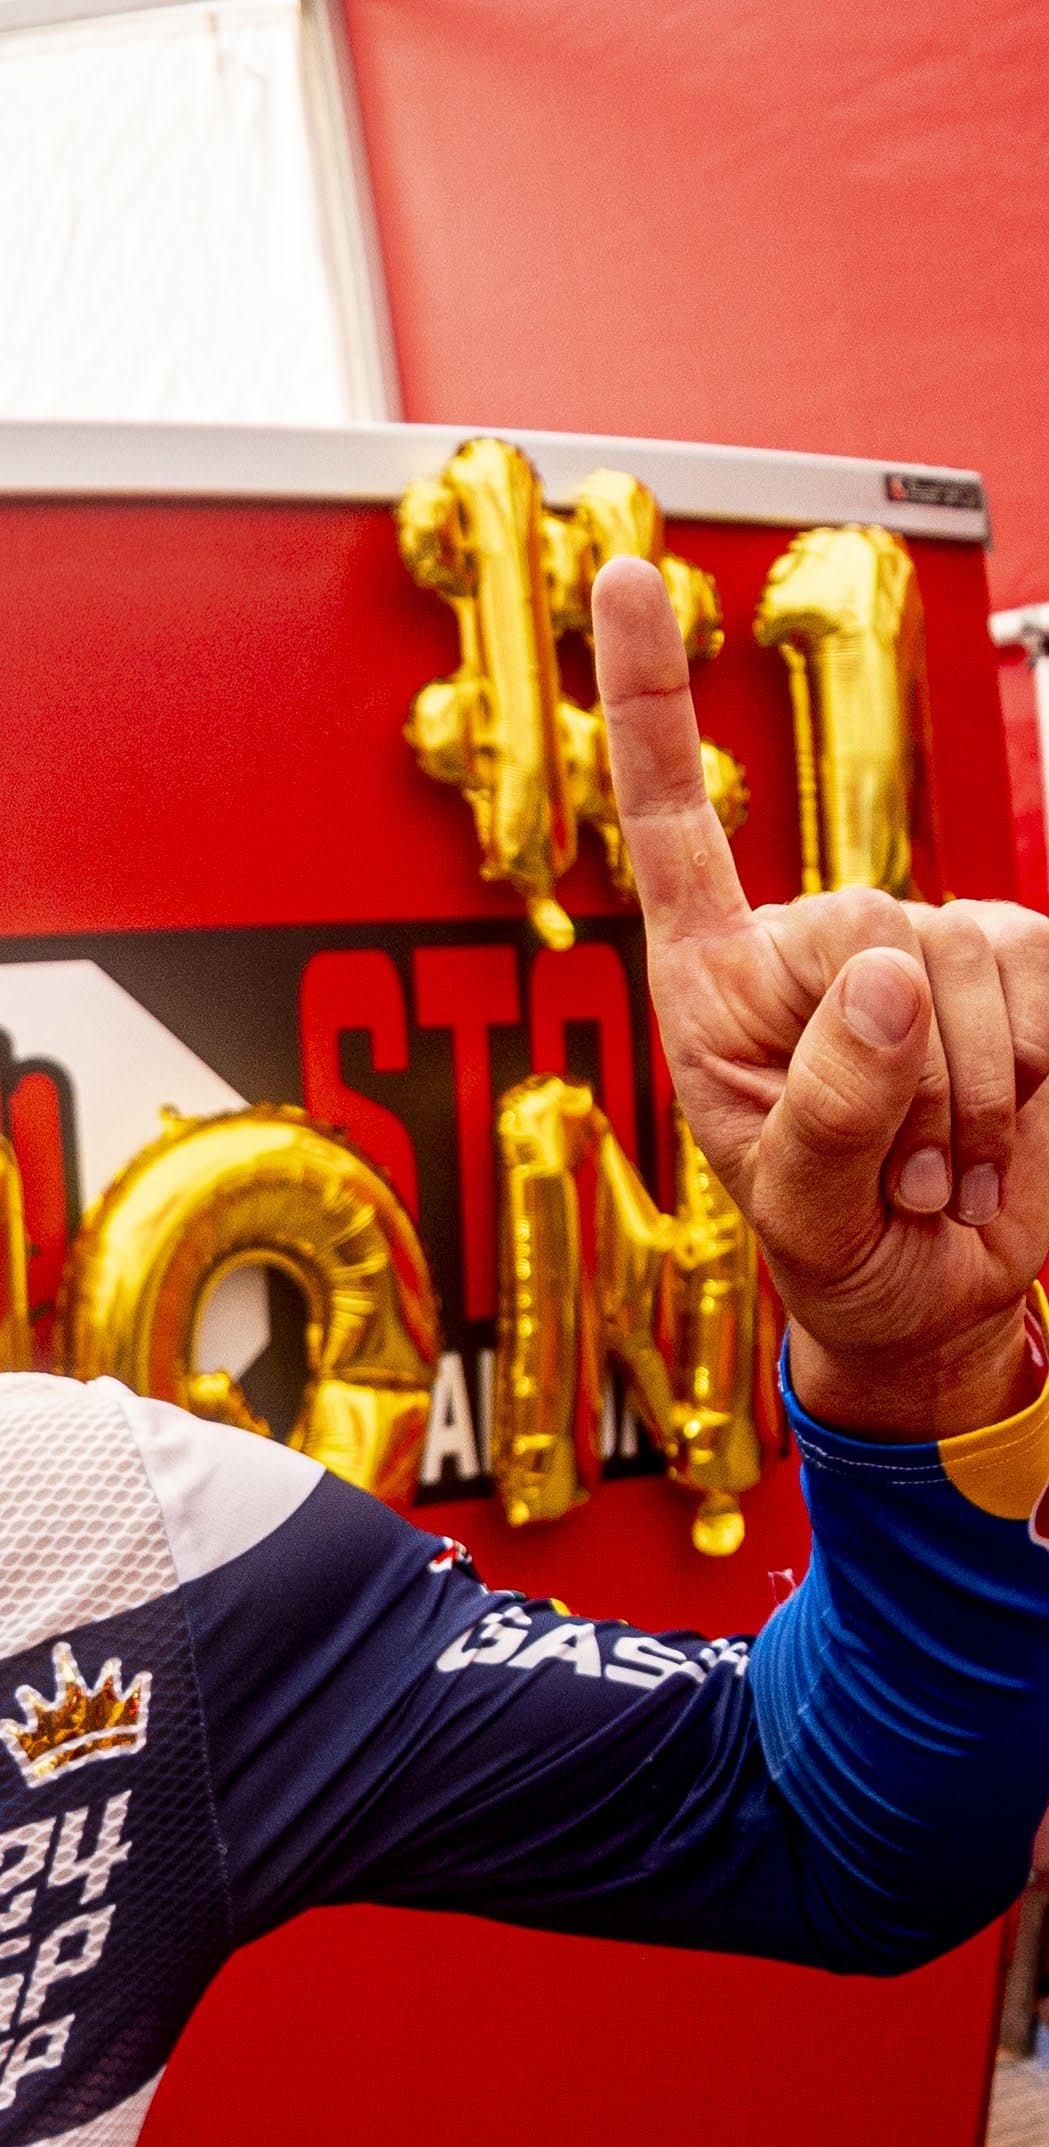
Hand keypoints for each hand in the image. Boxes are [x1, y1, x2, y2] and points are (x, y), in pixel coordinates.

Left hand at [591, 556, 1048, 1438]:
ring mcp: (932, 944)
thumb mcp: (798, 1208)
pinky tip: (1003, 1140)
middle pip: (870, 926)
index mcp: (720, 981)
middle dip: (899, 1074)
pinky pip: (1043, 978)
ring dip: (969, 1099)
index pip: (674, 823)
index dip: (651, 700)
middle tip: (900, 1174)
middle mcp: (822, 942)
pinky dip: (1033, 1079)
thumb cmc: (839, 1253)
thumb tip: (888, 974)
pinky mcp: (1028, 963)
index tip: (622, 572)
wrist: (942, 1299)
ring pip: (966, 959)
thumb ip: (824, 1106)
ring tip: (942, 1171)